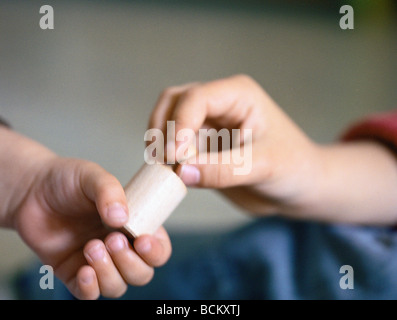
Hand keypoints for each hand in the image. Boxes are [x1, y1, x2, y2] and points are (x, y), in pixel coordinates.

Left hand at [1, 128, 170, 299]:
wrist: (31, 190)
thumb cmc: (67, 180)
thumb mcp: (92, 176)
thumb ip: (109, 192)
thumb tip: (121, 218)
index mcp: (134, 225)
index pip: (158, 249)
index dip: (156, 252)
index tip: (142, 241)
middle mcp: (120, 246)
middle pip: (142, 273)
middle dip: (130, 263)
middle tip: (111, 239)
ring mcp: (98, 262)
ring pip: (118, 286)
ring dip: (109, 272)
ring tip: (91, 246)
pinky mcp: (73, 273)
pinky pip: (90, 294)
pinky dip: (90, 288)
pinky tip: (83, 271)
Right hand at [149, 74, 320, 216]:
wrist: (298, 188)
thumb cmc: (293, 168)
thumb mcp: (264, 166)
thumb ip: (223, 169)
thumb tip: (181, 172)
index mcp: (238, 95)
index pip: (196, 98)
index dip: (180, 124)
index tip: (175, 155)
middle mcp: (219, 105)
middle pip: (173, 102)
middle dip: (163, 129)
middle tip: (163, 160)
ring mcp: (208, 125)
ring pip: (168, 123)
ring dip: (160, 144)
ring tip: (164, 170)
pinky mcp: (202, 147)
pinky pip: (174, 148)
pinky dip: (166, 160)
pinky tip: (169, 176)